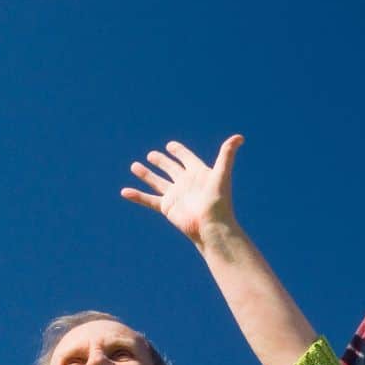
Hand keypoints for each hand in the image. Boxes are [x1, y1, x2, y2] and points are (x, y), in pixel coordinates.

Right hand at [121, 136, 243, 245]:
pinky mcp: (167, 207)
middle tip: (152, 155)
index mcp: (198, 173)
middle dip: (162, 161)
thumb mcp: (222, 175)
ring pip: (157, 182)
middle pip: (171, 169)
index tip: (171, 146)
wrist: (211, 227)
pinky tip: (125, 192)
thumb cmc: (218, 202)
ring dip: (146, 174)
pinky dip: (137, 196)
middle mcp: (185, 183)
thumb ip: (227, 154)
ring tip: (134, 166)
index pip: (187, 158)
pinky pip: (149, 200)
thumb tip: (239, 137)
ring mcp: (175, 195)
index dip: (179, 151)